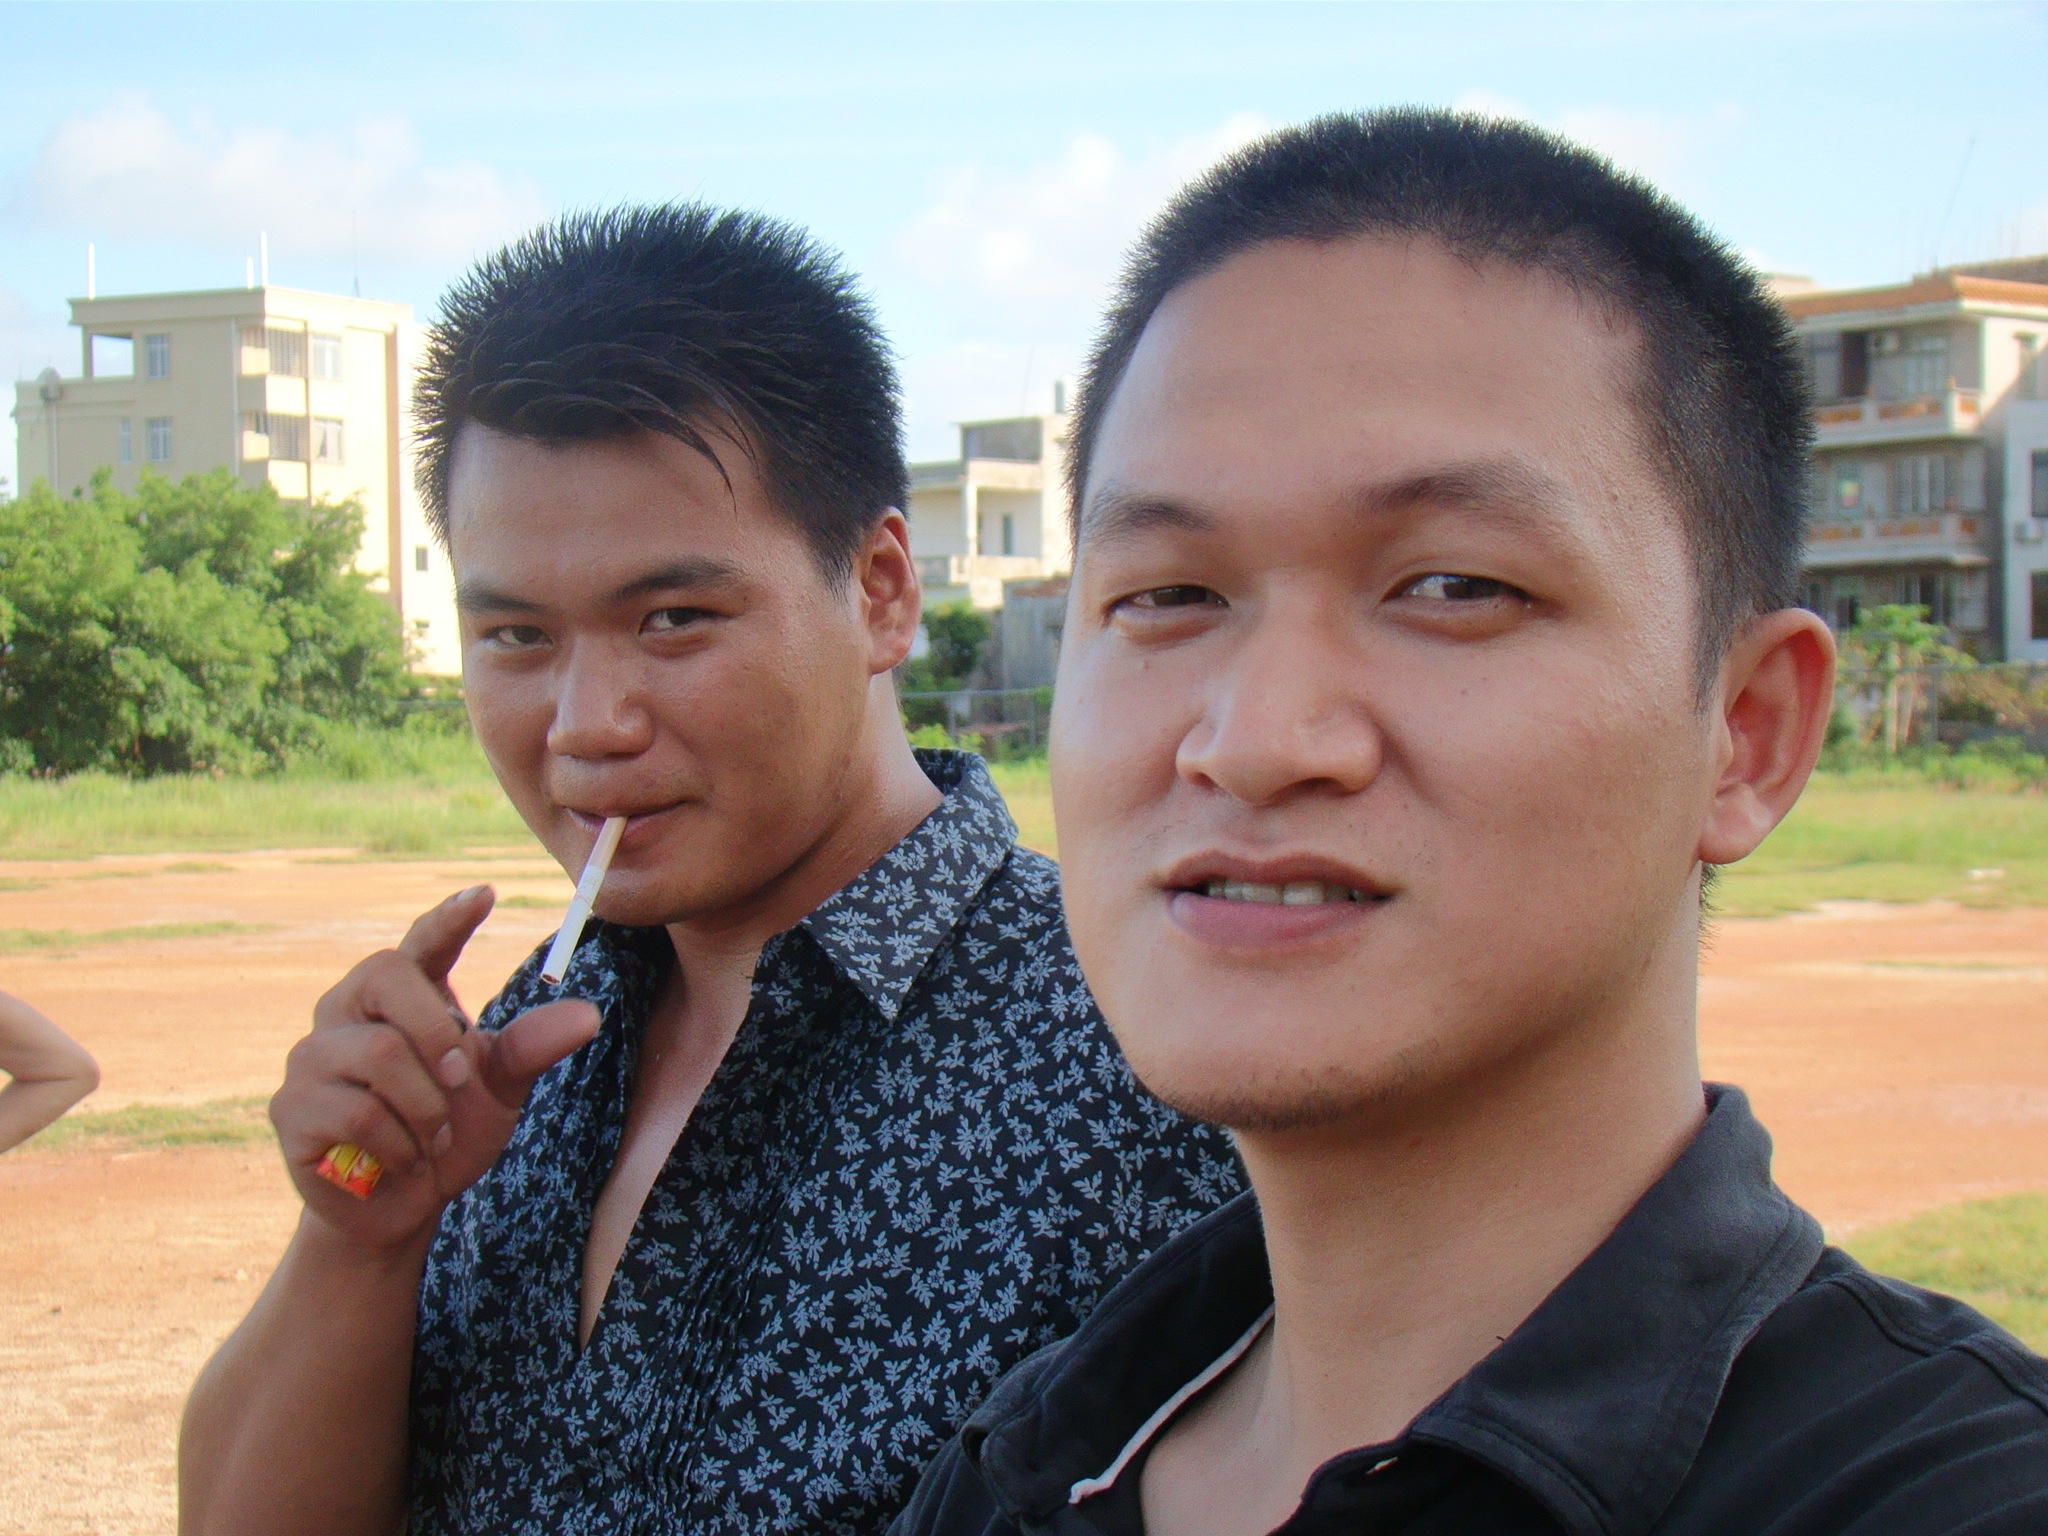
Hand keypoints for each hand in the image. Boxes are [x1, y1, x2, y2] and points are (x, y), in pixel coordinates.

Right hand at [270, 886, 599, 1252]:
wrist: (402, 1209)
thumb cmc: (447, 1134)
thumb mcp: (498, 1089)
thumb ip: (529, 1047)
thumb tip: (588, 1015)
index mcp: (401, 996)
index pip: (422, 942)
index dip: (449, 917)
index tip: (485, 895)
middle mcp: (348, 1012)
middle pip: (388, 976)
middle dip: (439, 1034)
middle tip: (459, 1081)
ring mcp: (312, 1057)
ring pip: (380, 1054)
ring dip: (427, 1108)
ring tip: (432, 1138)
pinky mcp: (291, 1108)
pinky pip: (358, 1113)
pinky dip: (399, 1145)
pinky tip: (400, 1160)